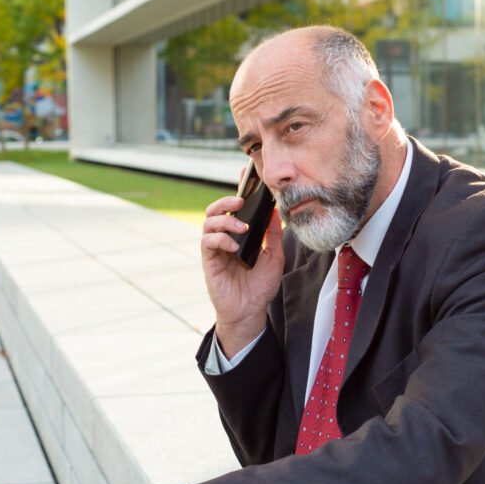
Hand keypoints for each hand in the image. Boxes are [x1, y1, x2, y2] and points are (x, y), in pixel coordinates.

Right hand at [201, 193, 284, 356]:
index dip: (239, 188)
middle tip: (240, 201)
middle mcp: (225, 237)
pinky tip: (234, 246)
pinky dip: (220, 238)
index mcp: (241, 234)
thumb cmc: (261, 286)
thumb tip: (276, 211)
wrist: (251, 312)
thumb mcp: (275, 257)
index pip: (237, 208)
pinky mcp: (208, 260)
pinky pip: (207, 241)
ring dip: (225, 219)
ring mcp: (215, 248)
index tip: (244, 171)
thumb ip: (273, 235)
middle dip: (226, 200)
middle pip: (216, 209)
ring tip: (242, 227)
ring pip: (209, 221)